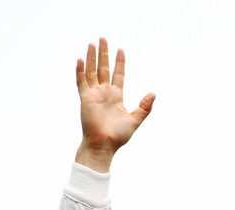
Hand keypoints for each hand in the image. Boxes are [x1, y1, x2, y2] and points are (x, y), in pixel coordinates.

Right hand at [74, 38, 154, 171]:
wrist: (104, 145)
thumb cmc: (118, 136)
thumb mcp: (135, 119)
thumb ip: (144, 107)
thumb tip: (154, 93)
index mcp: (116, 96)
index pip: (118, 74)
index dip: (119, 62)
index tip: (121, 50)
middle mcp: (104, 93)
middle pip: (103, 69)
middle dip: (103, 54)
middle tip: (103, 39)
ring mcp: (93, 95)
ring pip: (91, 72)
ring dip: (91, 58)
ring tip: (92, 43)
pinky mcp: (85, 99)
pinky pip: (81, 82)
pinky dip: (80, 71)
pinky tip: (81, 60)